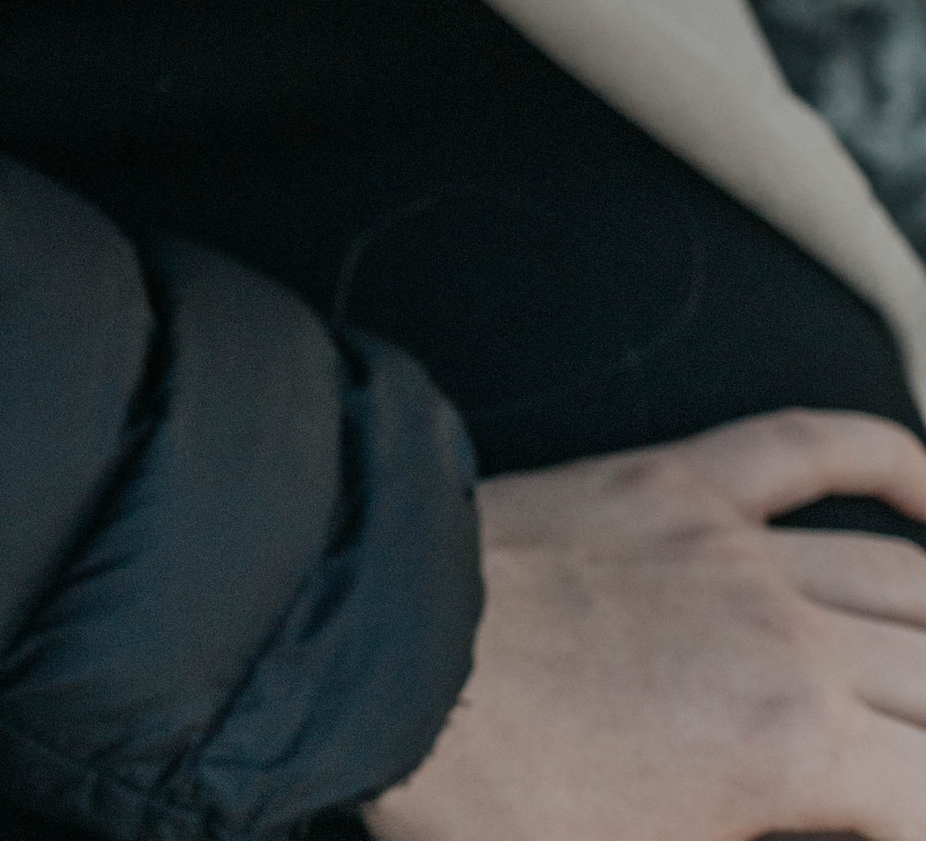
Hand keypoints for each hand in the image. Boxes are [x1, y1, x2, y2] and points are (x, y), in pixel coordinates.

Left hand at [367, 412, 925, 840]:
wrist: (377, 655)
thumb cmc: (488, 790)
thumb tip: (801, 820)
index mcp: (796, 750)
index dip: (923, 815)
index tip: (900, 819)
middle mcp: (792, 637)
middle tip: (916, 763)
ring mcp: (737, 548)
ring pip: (904, 580)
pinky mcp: (679, 484)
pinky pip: (809, 446)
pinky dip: (889, 458)